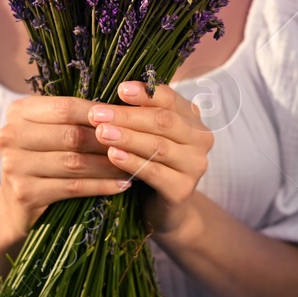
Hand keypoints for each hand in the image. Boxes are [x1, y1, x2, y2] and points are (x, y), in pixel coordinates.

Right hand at [0, 95, 136, 235]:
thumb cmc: (42, 158)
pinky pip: (73, 187)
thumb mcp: (48, 130)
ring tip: (134, 165)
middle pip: (71, 135)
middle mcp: (10, 135)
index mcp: (18, 111)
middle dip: (107, 141)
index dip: (98, 113)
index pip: (65, 106)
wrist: (15, 205)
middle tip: (135, 144)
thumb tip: (122, 107)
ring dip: (109, 165)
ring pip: (74, 162)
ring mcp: (15, 165)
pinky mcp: (25, 193)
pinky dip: (101, 185)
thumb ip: (72, 117)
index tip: (126, 118)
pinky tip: (122, 185)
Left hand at [88, 81, 213, 236]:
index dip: (145, 93)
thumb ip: (139, 113)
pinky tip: (112, 155)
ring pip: (158, 146)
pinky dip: (132, 162)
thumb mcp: (148, 133)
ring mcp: (195, 166)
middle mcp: (201, 139)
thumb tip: (110, 91)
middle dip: (127, 116)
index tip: (119, 89)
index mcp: (192, 118)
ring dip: (127, 137)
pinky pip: (155, 172)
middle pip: (163, 122)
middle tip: (96, 113)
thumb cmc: (151, 160)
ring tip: (101, 132)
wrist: (165, 207)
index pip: (170, 99)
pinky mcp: (183, 190)